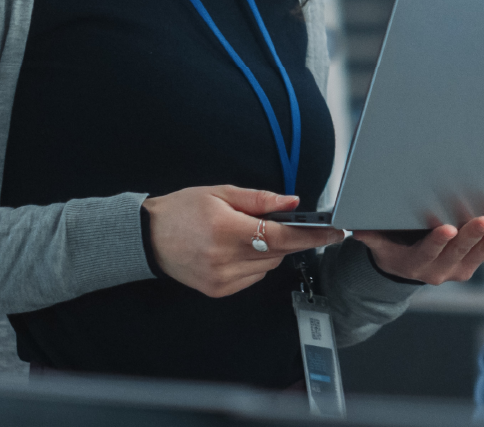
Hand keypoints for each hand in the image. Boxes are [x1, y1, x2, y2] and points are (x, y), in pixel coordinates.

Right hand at [144, 186, 342, 298]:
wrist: (148, 237)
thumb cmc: (182, 211)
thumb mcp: (221, 193)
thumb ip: (260, 199)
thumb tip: (293, 202)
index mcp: (227, 230)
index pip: (282, 236)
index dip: (312, 235)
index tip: (336, 231)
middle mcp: (225, 259)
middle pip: (279, 252)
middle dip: (289, 237)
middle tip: (280, 222)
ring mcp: (221, 279)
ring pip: (269, 266)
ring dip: (271, 250)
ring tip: (246, 234)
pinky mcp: (218, 291)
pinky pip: (254, 277)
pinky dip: (256, 264)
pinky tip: (238, 250)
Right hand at [356, 216, 483, 285]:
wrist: (407, 265)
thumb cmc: (394, 245)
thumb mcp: (378, 242)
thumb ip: (371, 235)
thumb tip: (357, 228)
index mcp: (417, 263)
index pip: (428, 252)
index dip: (437, 242)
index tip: (446, 229)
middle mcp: (442, 269)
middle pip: (461, 252)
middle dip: (475, 235)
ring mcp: (463, 266)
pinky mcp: (477, 260)